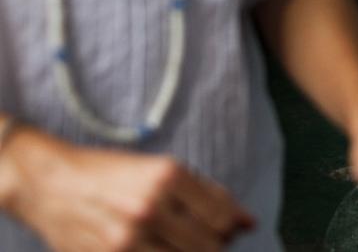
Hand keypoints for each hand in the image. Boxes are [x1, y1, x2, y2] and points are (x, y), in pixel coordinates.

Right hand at [0, 126, 254, 251]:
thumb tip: (248, 223)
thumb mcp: (162, 169)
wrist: (51, 183)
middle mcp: (150, 206)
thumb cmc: (112, 173)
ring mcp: (127, 238)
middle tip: (204, 240)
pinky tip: (161, 250)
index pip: (222, 216)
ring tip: (180, 244)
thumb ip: (208, 195)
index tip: (228, 229)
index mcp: (168, 175)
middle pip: (208, 246)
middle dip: (214, 246)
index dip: (230, 227)